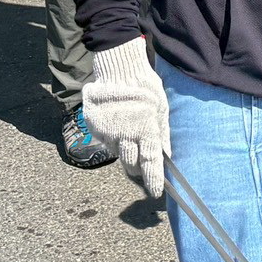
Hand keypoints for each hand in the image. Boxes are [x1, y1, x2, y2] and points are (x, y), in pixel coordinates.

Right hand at [82, 37, 170, 196]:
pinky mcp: (94, 128)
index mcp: (145, 129)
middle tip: (143, 165)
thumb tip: (167, 157)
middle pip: (131, 164)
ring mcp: (107, 132)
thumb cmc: (145, 87)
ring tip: (130, 134)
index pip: (150, 162)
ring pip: (118, 153)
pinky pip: (106, 141)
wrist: (118, 68)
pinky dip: (114, 138)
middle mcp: (124, 135)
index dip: (153, 179)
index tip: (156, 193)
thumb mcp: (162, 109)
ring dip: (125, 150)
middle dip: (138, 168)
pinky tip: (118, 124)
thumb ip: (162, 135)